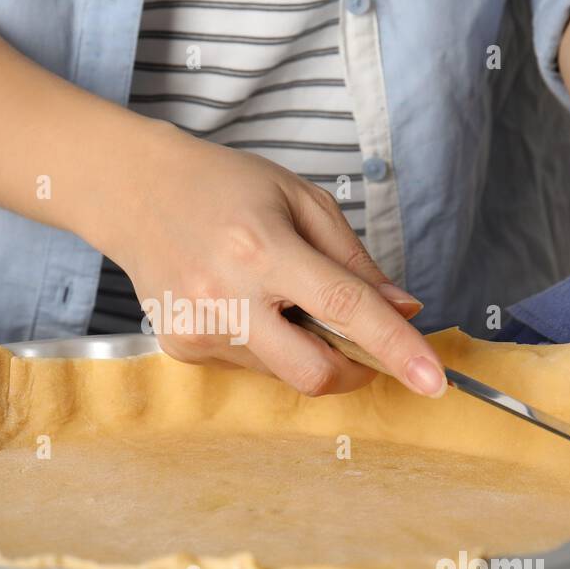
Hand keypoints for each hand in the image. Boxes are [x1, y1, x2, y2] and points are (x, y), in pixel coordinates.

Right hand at [93, 123, 446, 397]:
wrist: (135, 193)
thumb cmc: (224, 187)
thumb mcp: (300, 200)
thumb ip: (354, 262)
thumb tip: (402, 311)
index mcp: (263, 248)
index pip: (344, 308)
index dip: (396, 348)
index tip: (434, 381)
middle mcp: (226, 296)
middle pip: (313, 372)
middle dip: (353, 370)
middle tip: (358, 342)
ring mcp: (199, 329)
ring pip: (284, 373)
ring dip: (303, 347)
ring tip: (274, 295)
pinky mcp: (182, 349)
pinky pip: (251, 368)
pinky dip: (267, 345)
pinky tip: (241, 303)